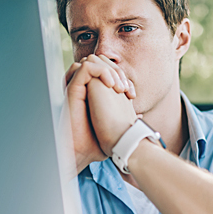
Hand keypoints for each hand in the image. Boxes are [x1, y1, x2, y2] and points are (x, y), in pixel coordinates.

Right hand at [65, 54, 134, 171]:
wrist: (84, 152)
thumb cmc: (97, 144)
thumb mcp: (116, 127)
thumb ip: (125, 118)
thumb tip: (140, 116)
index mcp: (92, 93)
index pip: (107, 70)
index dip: (122, 77)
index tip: (132, 95)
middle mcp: (83, 88)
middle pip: (100, 61)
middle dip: (117, 71)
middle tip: (126, 89)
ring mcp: (76, 87)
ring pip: (92, 60)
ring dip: (109, 70)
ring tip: (119, 88)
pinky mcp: (72, 89)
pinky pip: (84, 67)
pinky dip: (100, 71)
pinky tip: (111, 85)